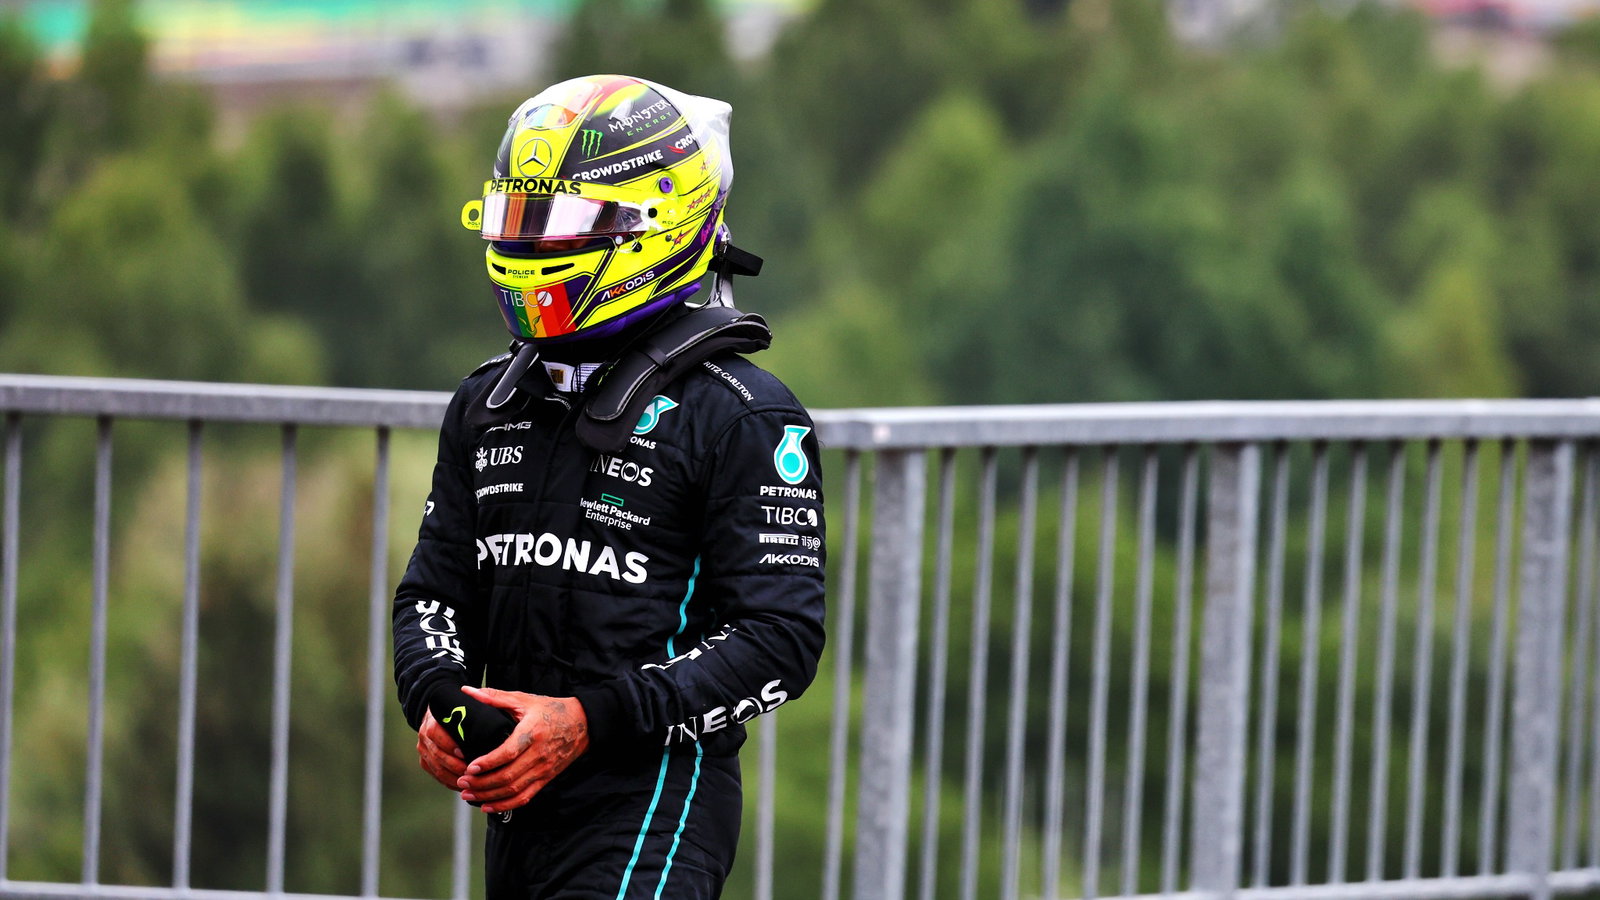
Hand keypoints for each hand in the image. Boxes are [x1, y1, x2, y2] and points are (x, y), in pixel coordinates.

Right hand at [416, 708, 467, 790]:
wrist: (441, 712)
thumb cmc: (459, 706)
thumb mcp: (465, 701)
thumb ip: (474, 700)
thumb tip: (479, 697)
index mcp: (432, 719)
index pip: (435, 733)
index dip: (448, 744)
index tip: (463, 753)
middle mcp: (424, 734)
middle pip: (436, 754)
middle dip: (453, 765)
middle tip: (471, 772)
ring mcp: (423, 748)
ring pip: (435, 767)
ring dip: (452, 777)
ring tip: (469, 782)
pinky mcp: (425, 760)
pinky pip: (435, 774)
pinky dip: (449, 782)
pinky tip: (463, 786)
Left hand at [455, 687, 589, 813]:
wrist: (583, 724)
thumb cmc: (551, 709)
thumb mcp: (524, 700)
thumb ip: (495, 697)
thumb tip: (468, 691)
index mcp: (533, 732)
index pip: (509, 752)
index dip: (489, 762)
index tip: (470, 766)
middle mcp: (539, 754)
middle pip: (508, 776)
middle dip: (482, 783)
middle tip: (462, 782)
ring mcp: (543, 769)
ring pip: (514, 790)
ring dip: (489, 796)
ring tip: (469, 794)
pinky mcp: (546, 778)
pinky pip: (525, 797)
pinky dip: (505, 805)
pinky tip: (488, 805)